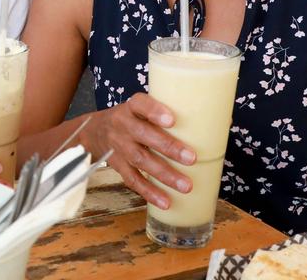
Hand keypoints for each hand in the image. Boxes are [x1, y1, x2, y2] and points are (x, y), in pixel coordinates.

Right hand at [81, 94, 194, 208]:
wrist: (94, 131)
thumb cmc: (131, 118)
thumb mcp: (140, 108)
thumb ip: (164, 113)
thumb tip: (212, 122)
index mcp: (131, 107)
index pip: (141, 105)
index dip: (155, 112)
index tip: (172, 120)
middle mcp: (123, 125)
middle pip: (144, 135)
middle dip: (169, 147)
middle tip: (192, 158)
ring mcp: (119, 146)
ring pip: (141, 160)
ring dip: (164, 174)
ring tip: (185, 186)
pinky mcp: (117, 165)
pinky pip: (133, 180)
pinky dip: (149, 192)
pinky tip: (165, 202)